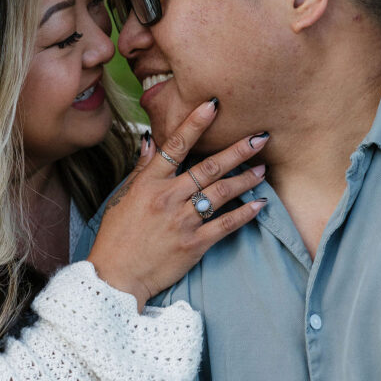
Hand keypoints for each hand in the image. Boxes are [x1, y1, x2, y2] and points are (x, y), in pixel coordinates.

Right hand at [88, 99, 268, 310]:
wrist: (117, 275)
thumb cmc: (117, 236)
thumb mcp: (122, 197)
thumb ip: (142, 168)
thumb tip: (150, 139)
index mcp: (149, 183)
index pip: (175, 145)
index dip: (196, 123)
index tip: (213, 105)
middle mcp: (168, 198)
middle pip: (209, 167)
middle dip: (238, 150)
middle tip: (260, 138)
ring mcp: (183, 221)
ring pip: (221, 192)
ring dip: (246, 179)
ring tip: (263, 168)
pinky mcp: (195, 244)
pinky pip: (226, 224)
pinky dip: (245, 214)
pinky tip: (260, 204)